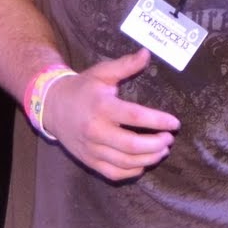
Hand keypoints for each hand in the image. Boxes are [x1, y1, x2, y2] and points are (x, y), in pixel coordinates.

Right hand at [41, 48, 180, 180]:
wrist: (52, 106)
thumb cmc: (82, 88)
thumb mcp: (102, 73)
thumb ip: (125, 65)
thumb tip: (147, 53)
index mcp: (102, 107)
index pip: (135, 117)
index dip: (158, 121)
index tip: (175, 123)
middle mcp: (96, 130)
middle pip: (132, 145)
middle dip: (156, 144)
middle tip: (169, 139)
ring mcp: (92, 148)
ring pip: (125, 162)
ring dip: (149, 158)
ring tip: (162, 150)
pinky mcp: (89, 161)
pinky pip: (113, 173)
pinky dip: (132, 172)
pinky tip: (143, 163)